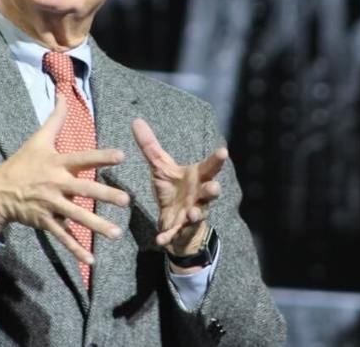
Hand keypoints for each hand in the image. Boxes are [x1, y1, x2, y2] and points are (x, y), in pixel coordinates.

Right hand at [0, 96, 129, 264]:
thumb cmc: (22, 162)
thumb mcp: (37, 139)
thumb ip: (55, 118)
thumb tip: (63, 92)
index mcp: (57, 163)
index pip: (82, 158)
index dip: (101, 156)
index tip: (121, 156)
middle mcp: (56, 184)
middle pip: (83, 190)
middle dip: (104, 195)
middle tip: (126, 200)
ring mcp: (51, 205)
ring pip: (76, 217)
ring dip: (96, 226)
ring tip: (116, 233)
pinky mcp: (46, 222)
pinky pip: (63, 237)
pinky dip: (76, 249)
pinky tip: (91, 260)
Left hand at [131, 118, 225, 257]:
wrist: (174, 223)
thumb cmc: (173, 190)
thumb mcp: (160, 167)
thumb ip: (150, 146)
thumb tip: (136, 120)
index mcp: (197, 178)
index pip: (210, 167)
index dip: (217, 159)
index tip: (223, 151)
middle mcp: (199, 195)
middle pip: (211, 191)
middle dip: (214, 189)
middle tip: (214, 186)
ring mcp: (192, 213)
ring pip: (199, 213)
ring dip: (197, 212)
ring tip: (193, 211)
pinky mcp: (180, 229)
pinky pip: (175, 233)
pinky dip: (168, 236)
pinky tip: (160, 240)